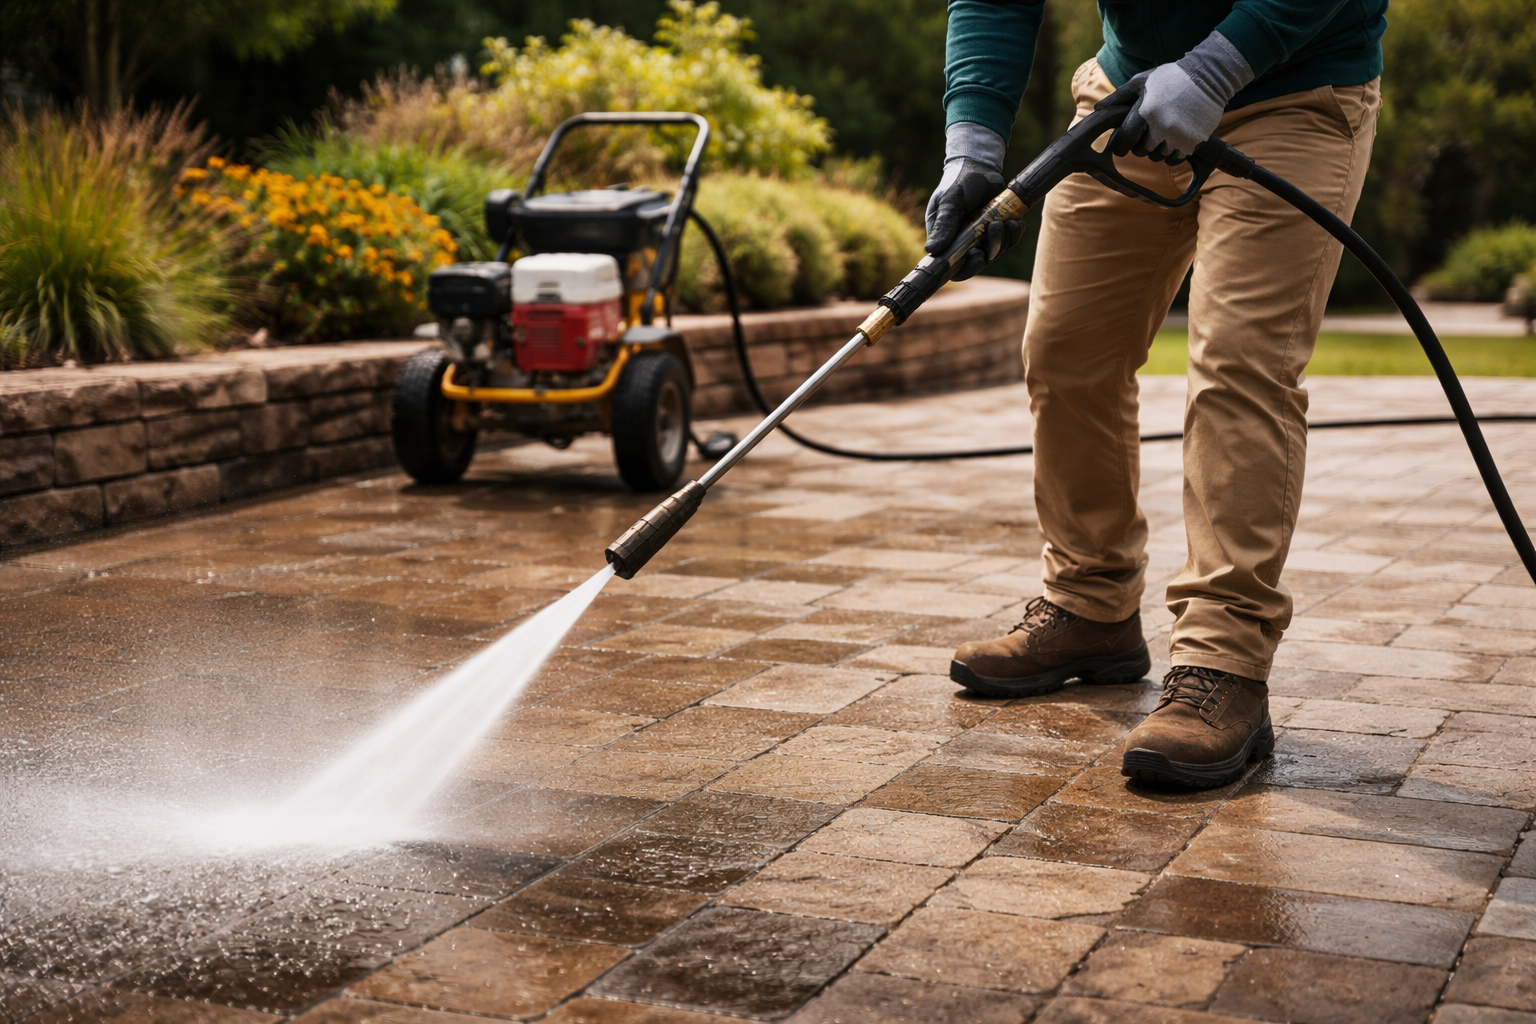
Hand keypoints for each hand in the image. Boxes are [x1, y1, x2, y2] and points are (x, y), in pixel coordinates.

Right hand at [925, 122, 1022, 279]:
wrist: (978, 166)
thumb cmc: (958, 182)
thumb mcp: (949, 202)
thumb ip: (943, 225)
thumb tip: (931, 250)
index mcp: (945, 239)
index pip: (951, 265)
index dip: (965, 269)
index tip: (976, 257)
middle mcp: (961, 242)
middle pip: (977, 262)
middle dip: (990, 251)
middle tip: (994, 230)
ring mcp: (980, 237)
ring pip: (994, 252)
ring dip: (1003, 241)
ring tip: (1007, 222)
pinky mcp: (995, 230)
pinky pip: (1006, 241)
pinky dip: (1013, 235)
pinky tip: (1015, 223)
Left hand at [1103, 31, 1252, 164]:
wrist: (1208, 77)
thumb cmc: (1170, 78)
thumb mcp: (1142, 81)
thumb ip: (1119, 97)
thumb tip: (1098, 110)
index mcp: (1145, 111)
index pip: (1125, 140)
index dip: (1121, 145)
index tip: (1122, 144)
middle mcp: (1160, 126)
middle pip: (1141, 151)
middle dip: (1140, 145)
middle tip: (1146, 134)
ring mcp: (1178, 135)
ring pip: (1158, 156)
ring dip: (1157, 149)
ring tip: (1163, 133)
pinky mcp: (1192, 141)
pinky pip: (1174, 159)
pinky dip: (1172, 154)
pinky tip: (1173, 141)